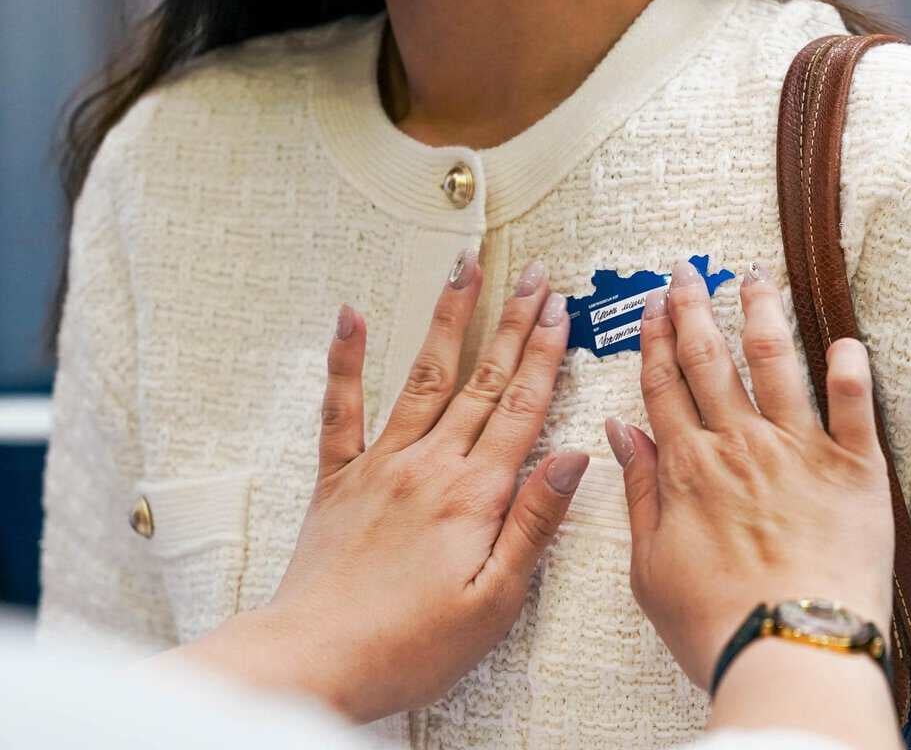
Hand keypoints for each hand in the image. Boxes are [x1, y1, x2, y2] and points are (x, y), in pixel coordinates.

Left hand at [174, 253, 585, 721]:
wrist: (315, 660)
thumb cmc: (410, 644)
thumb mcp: (495, 599)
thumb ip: (534, 522)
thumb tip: (573, 458)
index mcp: (474, 494)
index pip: (522, 408)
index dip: (545, 355)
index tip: (560, 310)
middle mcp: (429, 465)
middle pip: (483, 381)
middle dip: (512, 323)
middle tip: (532, 275)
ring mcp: (379, 465)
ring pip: (423, 377)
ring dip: (448, 320)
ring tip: (465, 271)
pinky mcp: (337, 478)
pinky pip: (341, 408)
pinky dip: (345, 360)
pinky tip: (350, 315)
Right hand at [605, 259, 892, 690]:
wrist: (790, 649)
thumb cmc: (717, 621)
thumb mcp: (649, 566)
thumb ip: (640, 492)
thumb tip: (620, 433)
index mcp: (690, 467)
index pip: (664, 386)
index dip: (654, 341)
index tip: (651, 306)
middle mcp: (740, 444)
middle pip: (711, 361)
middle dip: (694, 310)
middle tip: (687, 272)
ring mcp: (799, 450)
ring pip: (777, 362)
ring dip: (762, 314)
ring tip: (755, 277)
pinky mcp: (854, 470)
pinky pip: (855, 407)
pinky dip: (851, 369)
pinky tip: (846, 338)